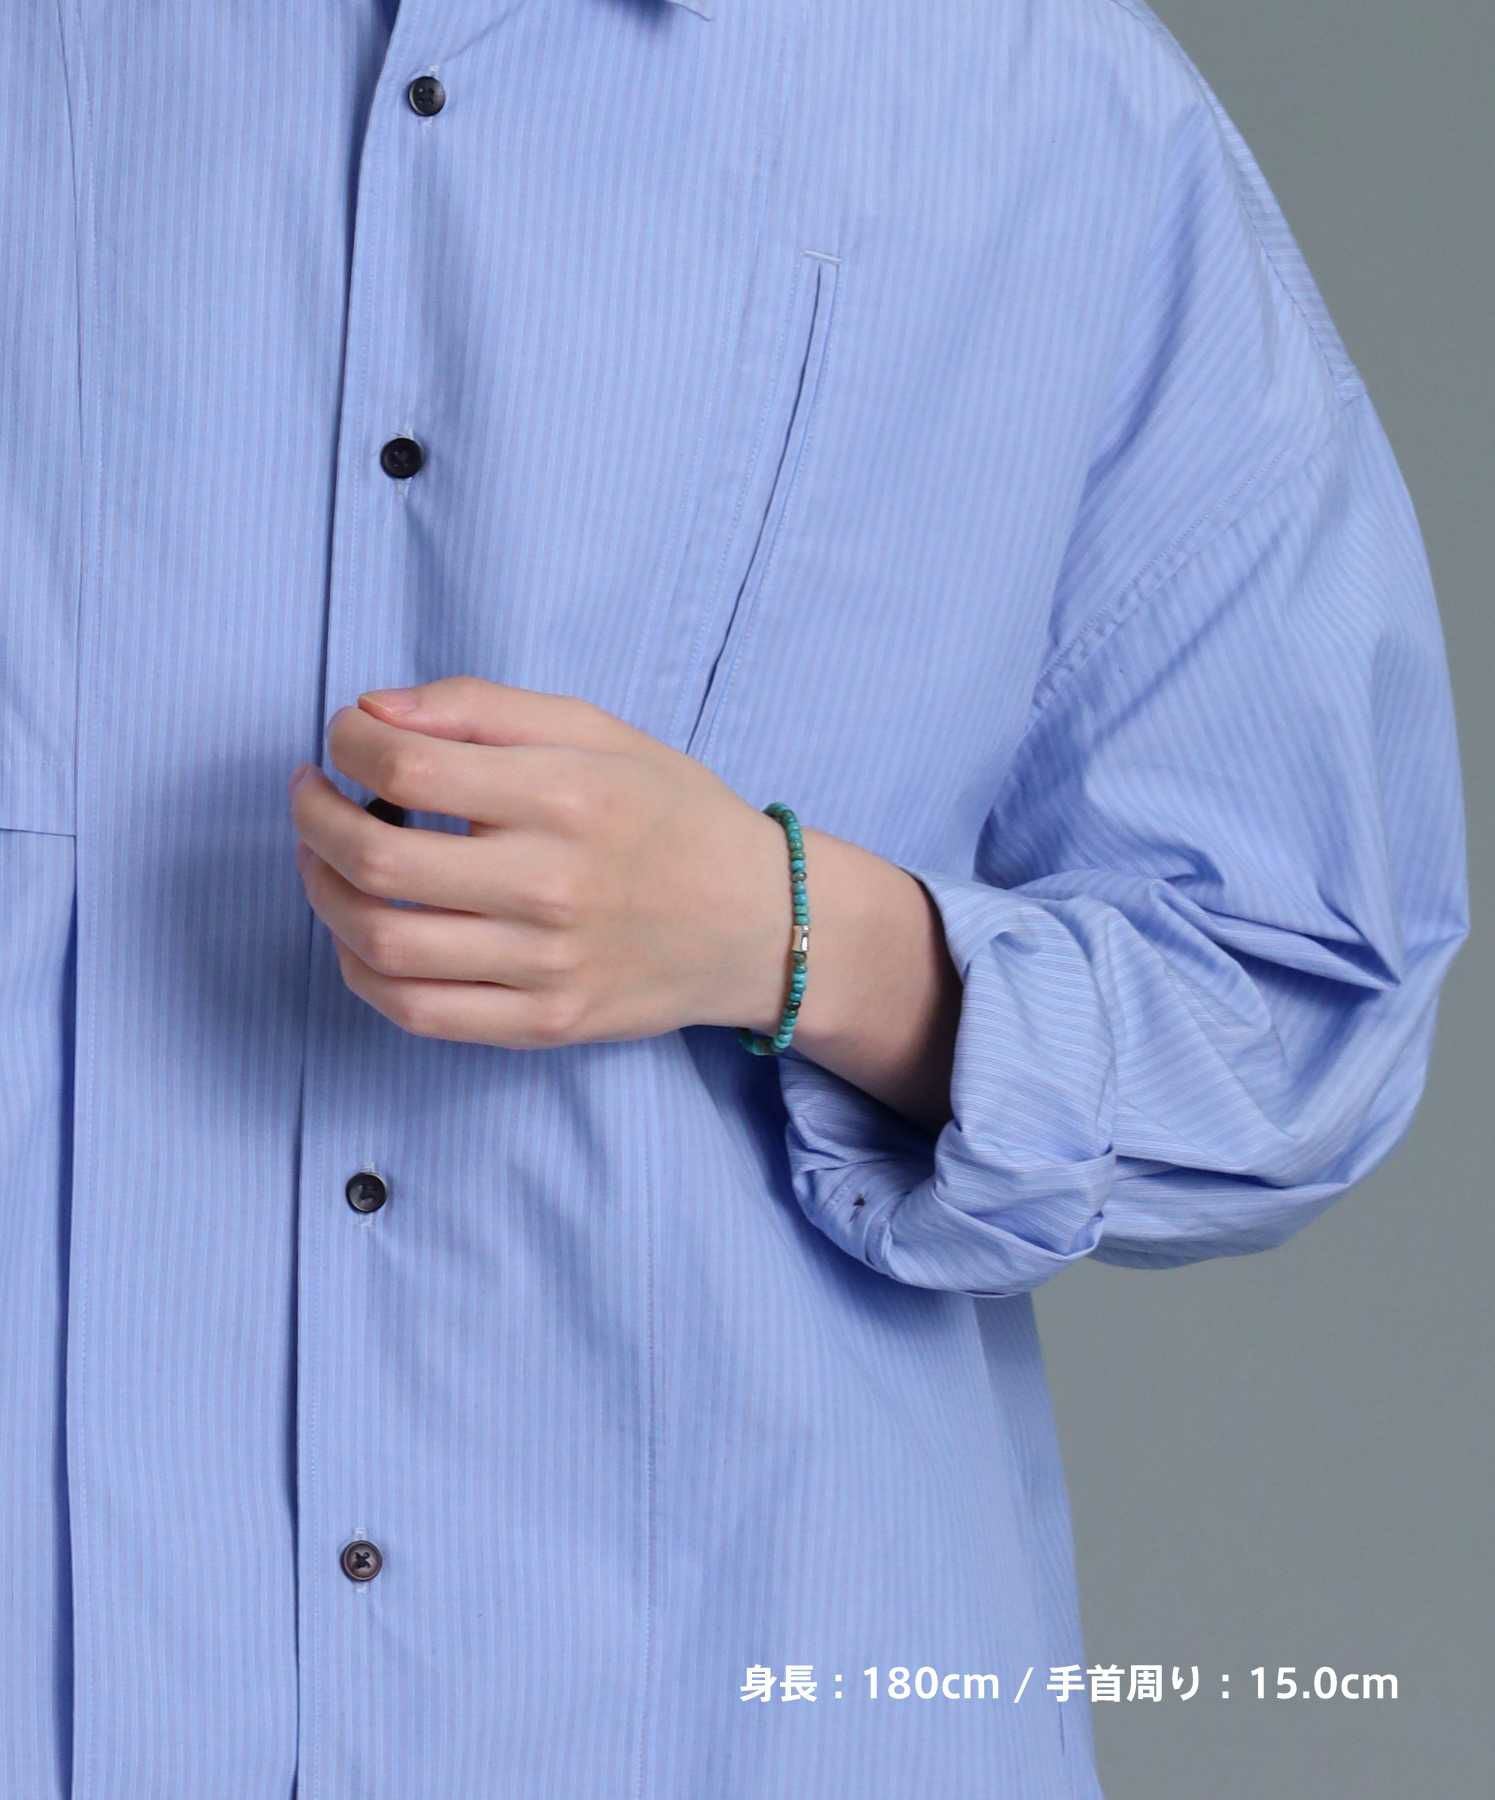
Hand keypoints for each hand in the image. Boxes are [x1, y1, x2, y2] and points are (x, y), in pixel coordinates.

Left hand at [288, 677, 795, 1048]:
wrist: (758, 922)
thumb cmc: (672, 814)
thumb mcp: (597, 730)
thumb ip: (483, 706)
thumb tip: (374, 711)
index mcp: (566, 796)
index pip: (409, 768)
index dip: (348, 744)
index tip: (347, 738)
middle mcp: (552, 885)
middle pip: (377, 861)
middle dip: (314, 817)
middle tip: (313, 795)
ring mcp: (544, 966)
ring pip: (381, 942)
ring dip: (323, 892)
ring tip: (326, 859)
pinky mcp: (542, 1024)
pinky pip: (415, 1011)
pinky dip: (360, 969)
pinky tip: (361, 932)